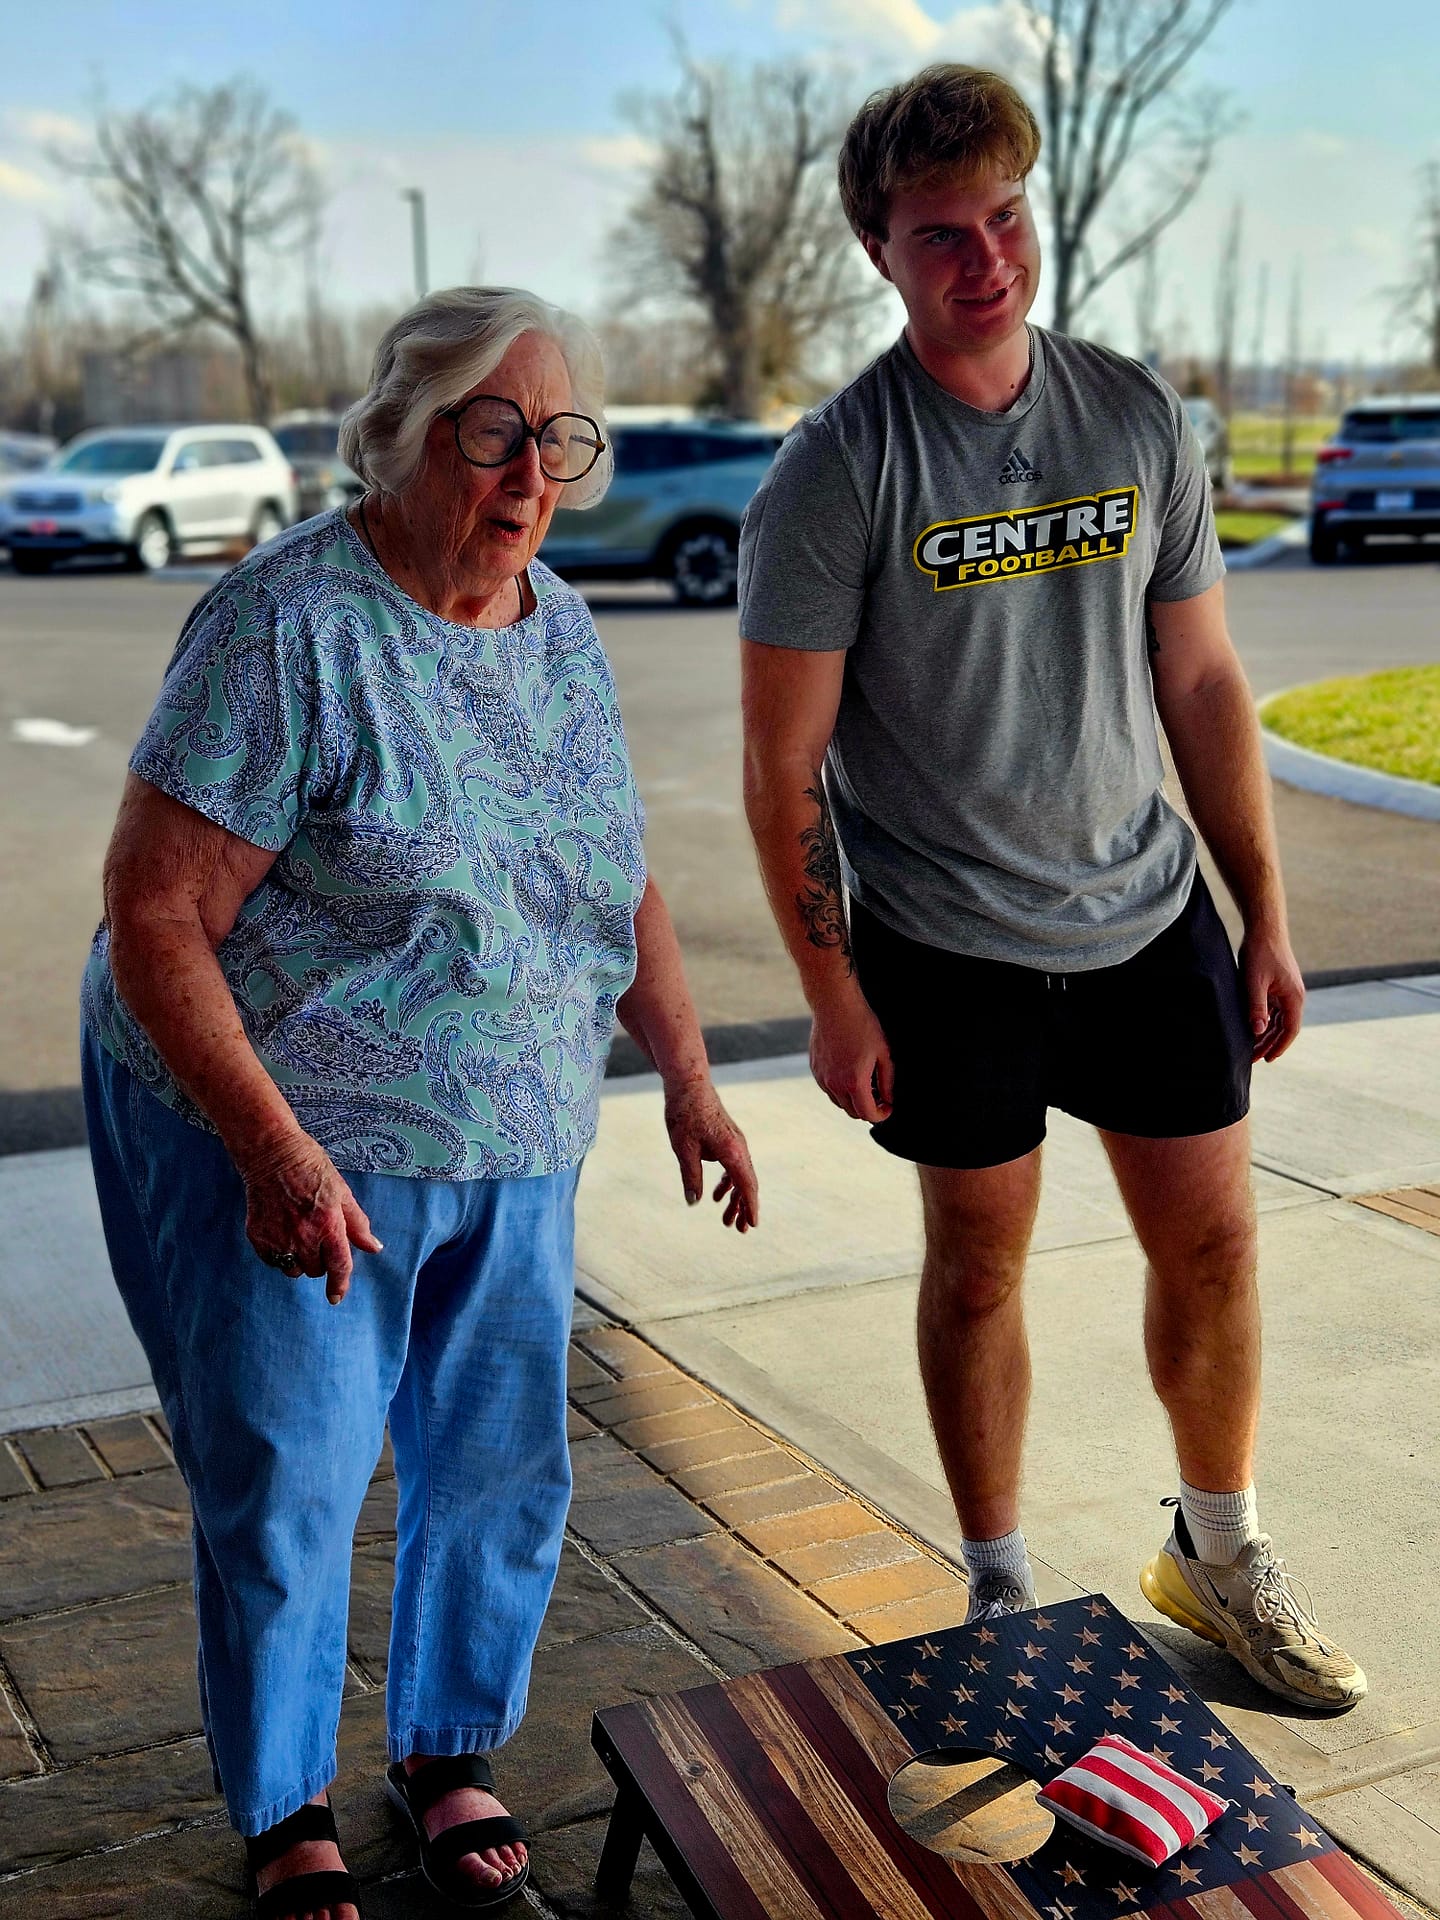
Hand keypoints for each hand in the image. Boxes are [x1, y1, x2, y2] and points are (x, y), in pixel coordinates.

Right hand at [236, 1130, 382, 1303]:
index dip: (340, 1285)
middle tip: (317, 1236)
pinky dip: (280, 1254)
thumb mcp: (342, 1193)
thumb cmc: (311, 1168)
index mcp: (329, 1225)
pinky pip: (274, 1261)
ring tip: (299, 1235)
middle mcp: (304, 1236)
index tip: (336, 1297)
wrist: (271, 1154)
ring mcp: (279, 1238)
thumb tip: (374, 1248)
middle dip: (321, 1260)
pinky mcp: (258, 1238)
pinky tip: (282, 1232)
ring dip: (300, 1260)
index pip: (339, 1266)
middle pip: (316, 1270)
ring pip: (294, 1269)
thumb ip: (357, 1224)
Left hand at [662, 1077, 758, 1230]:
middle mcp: (739, 1147)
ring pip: (740, 1176)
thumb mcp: (684, 1149)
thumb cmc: (685, 1113)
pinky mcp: (727, 1138)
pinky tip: (716, 1194)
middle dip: (743, 1207)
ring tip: (726, 1218)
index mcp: (732, 1151)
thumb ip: (691, 1176)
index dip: (750, 1207)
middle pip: (746, 1183)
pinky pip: (733, 1165)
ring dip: (734, 1197)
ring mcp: (734, 1142)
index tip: (752, 1225)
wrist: (689, 1082)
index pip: (747, 1185)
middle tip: (737, 1230)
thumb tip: (694, 1201)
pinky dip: (728, 1182)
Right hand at [809, 983, 893, 1121]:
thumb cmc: (861, 1025)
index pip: (868, 1114)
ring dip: (853, 1100)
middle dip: (868, 1109)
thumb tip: (888, 1099)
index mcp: (854, 1082)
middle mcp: (834, 1084)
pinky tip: (850, 1073)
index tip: (888, 1107)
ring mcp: (822, 1077)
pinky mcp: (815, 1069)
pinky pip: (828, 1089)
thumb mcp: (884, 1053)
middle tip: (880, 1097)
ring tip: (866, 1084)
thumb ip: (887, 1081)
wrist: (834, 1005)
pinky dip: (840, 1089)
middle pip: (852, 1112)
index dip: (882, 1115)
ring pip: (839, 1102)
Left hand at [1240, 924, 1304, 1062]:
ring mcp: (1287, 990)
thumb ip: (1257, 1007)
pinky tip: (1253, 1028)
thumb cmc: (1260, 953)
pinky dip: (1265, 1020)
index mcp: (1294, 997)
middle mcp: (1294, 996)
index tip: (1268, 1059)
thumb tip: (1258, 1031)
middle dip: (1270, 1043)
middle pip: (1285, 1027)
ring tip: (1252, 1048)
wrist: (1265, 928)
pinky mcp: (1279, 985)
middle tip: (1254, 1059)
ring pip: (1279, 1019)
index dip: (1280, 1046)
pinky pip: (1274, 1009)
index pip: (1290, 1029)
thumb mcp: (1254, 981)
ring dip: (1267, 1033)